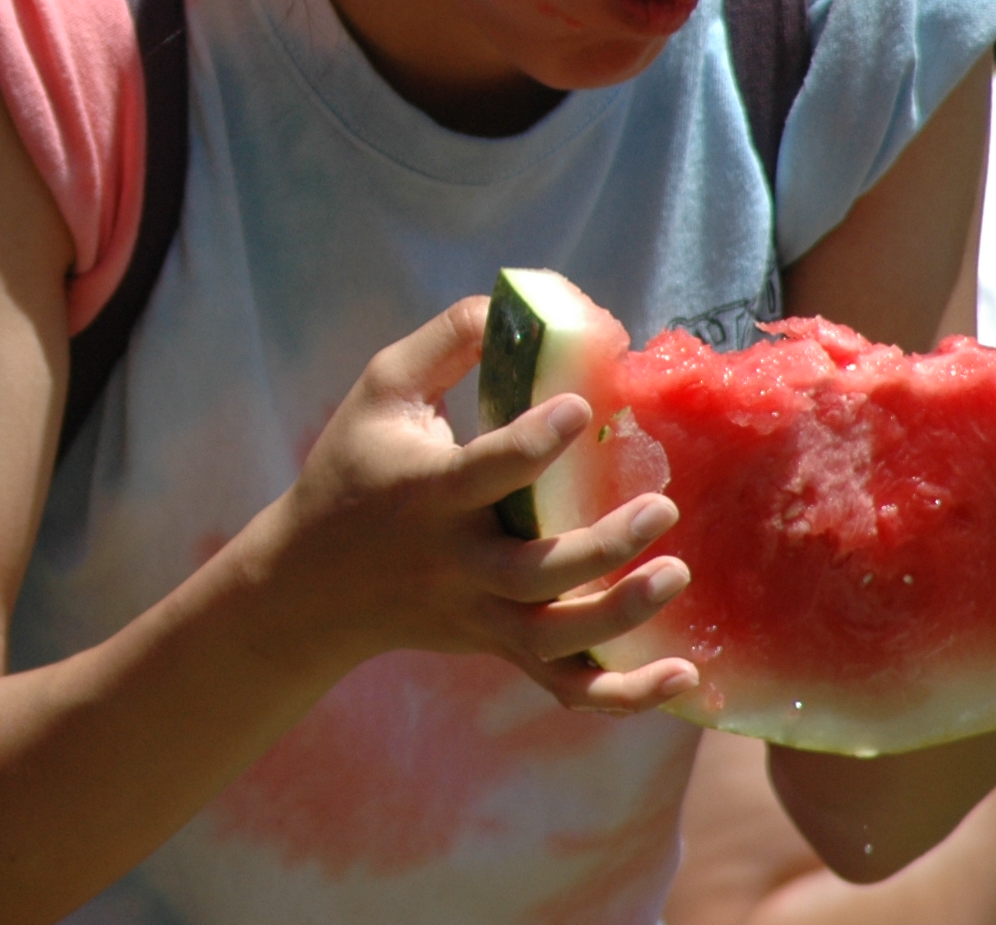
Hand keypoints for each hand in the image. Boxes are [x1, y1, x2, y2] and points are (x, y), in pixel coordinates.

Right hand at [249, 296, 699, 712]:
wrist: (310, 581)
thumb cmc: (352, 469)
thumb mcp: (379, 393)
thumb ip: (443, 344)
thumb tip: (507, 302)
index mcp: (425, 491)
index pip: (484, 470)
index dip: (533, 441)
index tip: (581, 407)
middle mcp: (453, 560)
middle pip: (532, 571)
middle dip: (601, 547)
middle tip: (661, 508)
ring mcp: (476, 612)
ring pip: (553, 635)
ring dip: (620, 614)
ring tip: (675, 574)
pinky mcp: (494, 645)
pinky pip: (563, 685)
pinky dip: (623, 694)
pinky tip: (685, 674)